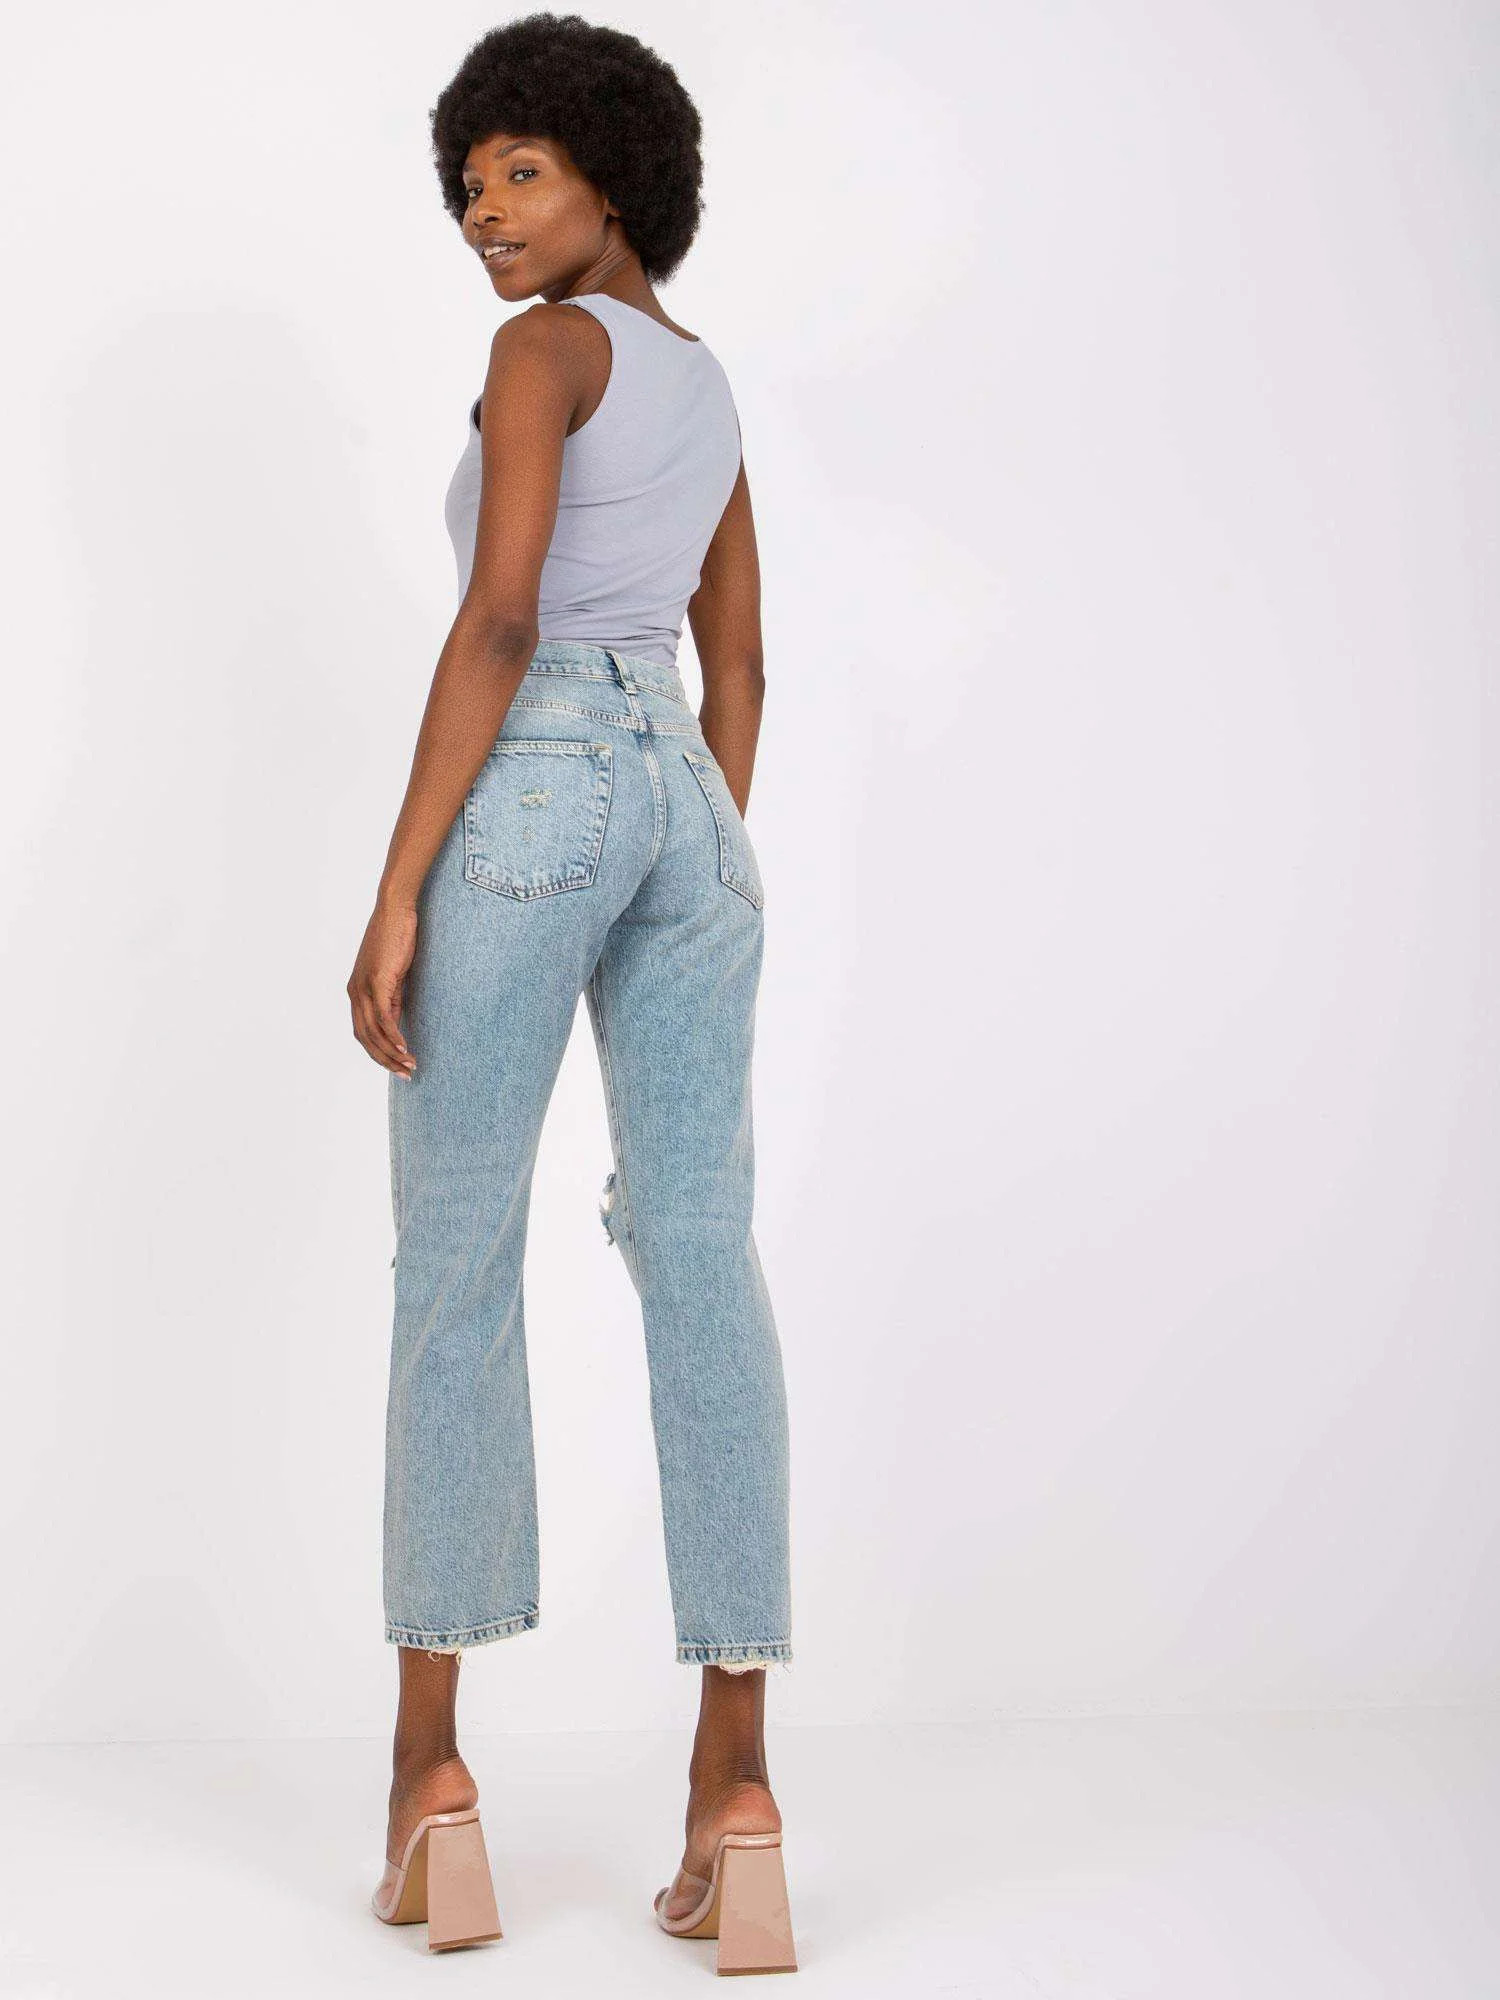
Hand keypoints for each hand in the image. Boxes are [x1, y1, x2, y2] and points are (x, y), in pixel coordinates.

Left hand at [348, 897, 417, 1076]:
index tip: (397, 1066)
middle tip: (405, 1074)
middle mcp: (355, 992)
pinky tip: (404, 1047)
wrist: (394, 910)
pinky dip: (393, 1035)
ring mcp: (364, 987)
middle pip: (365, 1038)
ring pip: (373, 1032)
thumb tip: (395, 1022)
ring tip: (410, 1065)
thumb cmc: (396, 937)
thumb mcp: (393, 974)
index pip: (363, 1032)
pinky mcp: (377, 981)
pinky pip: (384, 1017)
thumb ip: (392, 998)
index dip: (378, 1052)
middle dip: (384, 1060)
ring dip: (392, 1053)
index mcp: (356, 991)